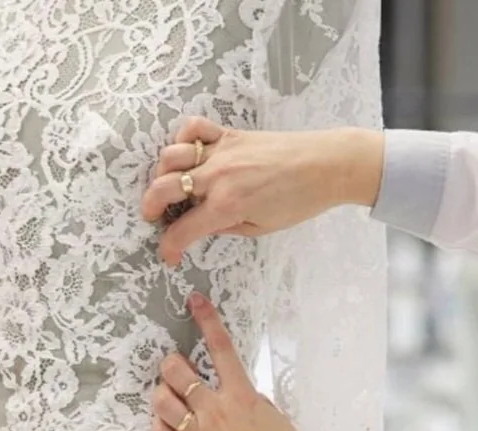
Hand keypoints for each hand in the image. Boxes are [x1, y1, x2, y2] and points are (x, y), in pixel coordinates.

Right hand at [141, 119, 384, 264]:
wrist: (327, 165)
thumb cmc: (298, 202)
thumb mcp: (259, 228)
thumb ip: (224, 227)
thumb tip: (201, 225)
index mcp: (226, 206)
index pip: (181, 230)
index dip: (169, 248)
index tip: (170, 256)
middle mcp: (218, 176)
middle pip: (163, 188)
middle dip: (150, 208)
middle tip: (154, 218)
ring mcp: (221, 151)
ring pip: (170, 156)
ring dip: (161, 174)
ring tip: (170, 186)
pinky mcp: (230, 134)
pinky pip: (194, 128)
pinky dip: (182, 138)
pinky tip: (186, 154)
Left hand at [150, 294, 309, 430]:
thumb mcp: (276, 418)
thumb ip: (253, 400)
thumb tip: (237, 393)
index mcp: (241, 397)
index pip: (221, 348)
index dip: (207, 320)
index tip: (195, 301)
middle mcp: (215, 411)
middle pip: (177, 373)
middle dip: (171, 365)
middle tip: (174, 368)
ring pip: (163, 402)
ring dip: (162, 394)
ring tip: (168, 396)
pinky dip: (159, 424)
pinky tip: (165, 422)